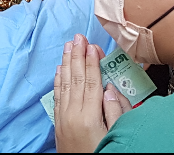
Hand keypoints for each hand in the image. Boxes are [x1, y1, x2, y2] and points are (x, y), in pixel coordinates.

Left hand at [53, 34, 128, 152]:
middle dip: (77, 56)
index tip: (91, 44)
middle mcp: (73, 114)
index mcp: (90, 116)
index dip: (92, 61)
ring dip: (66, 63)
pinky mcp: (59, 124)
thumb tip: (109, 87)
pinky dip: (58, 80)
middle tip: (78, 37)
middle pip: (76, 78)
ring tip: (68, 46)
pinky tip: (59, 69)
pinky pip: (57, 96)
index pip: (91, 81)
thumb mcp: (115, 136)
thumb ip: (115, 112)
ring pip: (64, 84)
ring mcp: (64, 118)